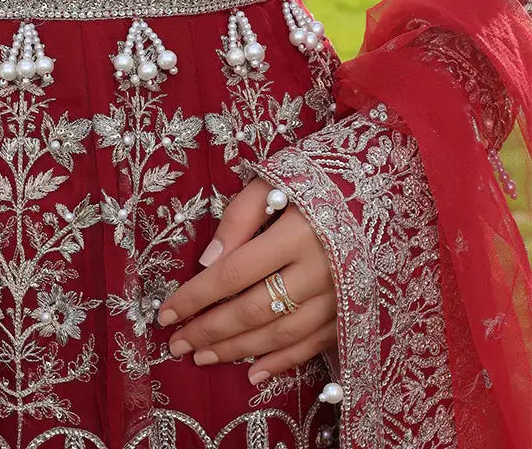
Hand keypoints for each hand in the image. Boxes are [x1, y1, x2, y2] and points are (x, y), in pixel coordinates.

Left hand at [155, 177, 337, 385]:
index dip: (196, 296)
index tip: (165, 312)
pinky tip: (253, 373)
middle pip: (254, 309)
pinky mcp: (354, 311)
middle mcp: (320, 271)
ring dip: (238, 350)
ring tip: (203, 358)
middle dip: (210, 330)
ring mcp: (340, 297)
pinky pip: (314, 345)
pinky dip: (282, 362)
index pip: (233, 273)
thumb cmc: (323, 179)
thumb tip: (207, 262)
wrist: (386, 188)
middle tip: (176, 344)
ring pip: (280, 333)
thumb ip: (240, 217)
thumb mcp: (276, 180)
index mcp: (297, 233)